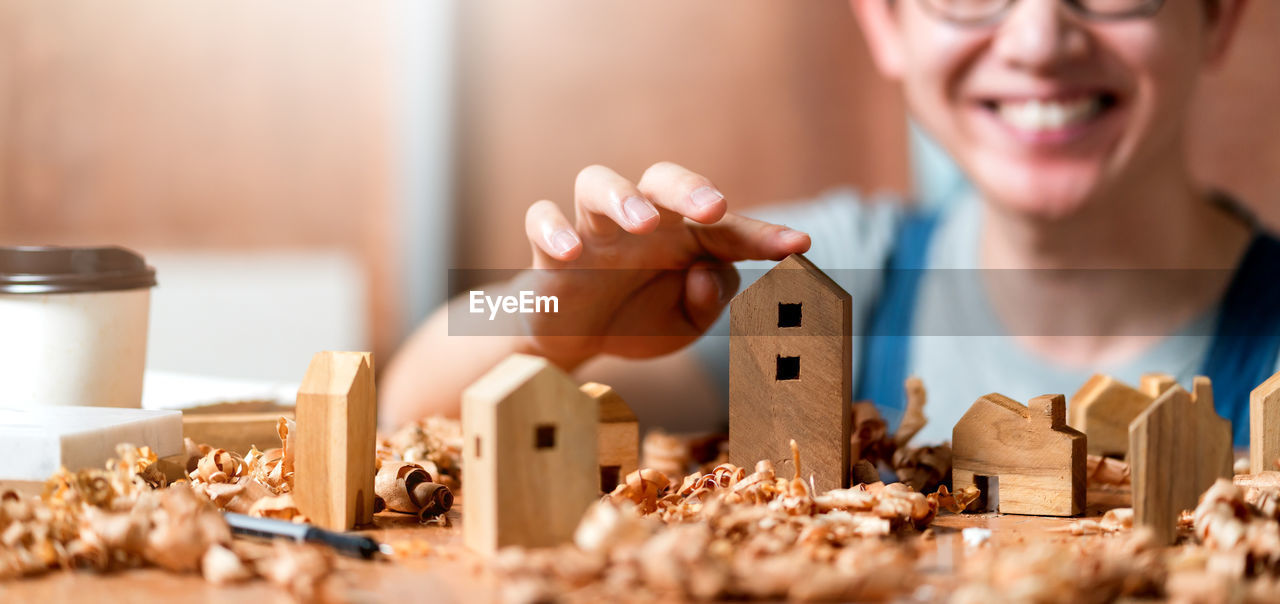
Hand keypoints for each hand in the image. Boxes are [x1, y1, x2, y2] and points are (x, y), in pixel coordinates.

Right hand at [520, 162, 810, 366]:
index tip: (799, 246)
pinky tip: (569, 253)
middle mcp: (641, 222)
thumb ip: (710, 300)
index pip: (727, 228)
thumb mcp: (686, 323)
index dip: (763, 236)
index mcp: (683, 236)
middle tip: (712, 208)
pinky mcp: (549, 251)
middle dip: (688, 188)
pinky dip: (552, 228)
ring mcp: (593, 231)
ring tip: (642, 223)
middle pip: (662, 179)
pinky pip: (541, 219)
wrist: (573, 341)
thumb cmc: (637, 318)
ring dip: (622, 197)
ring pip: (597, 183)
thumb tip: (706, 272)